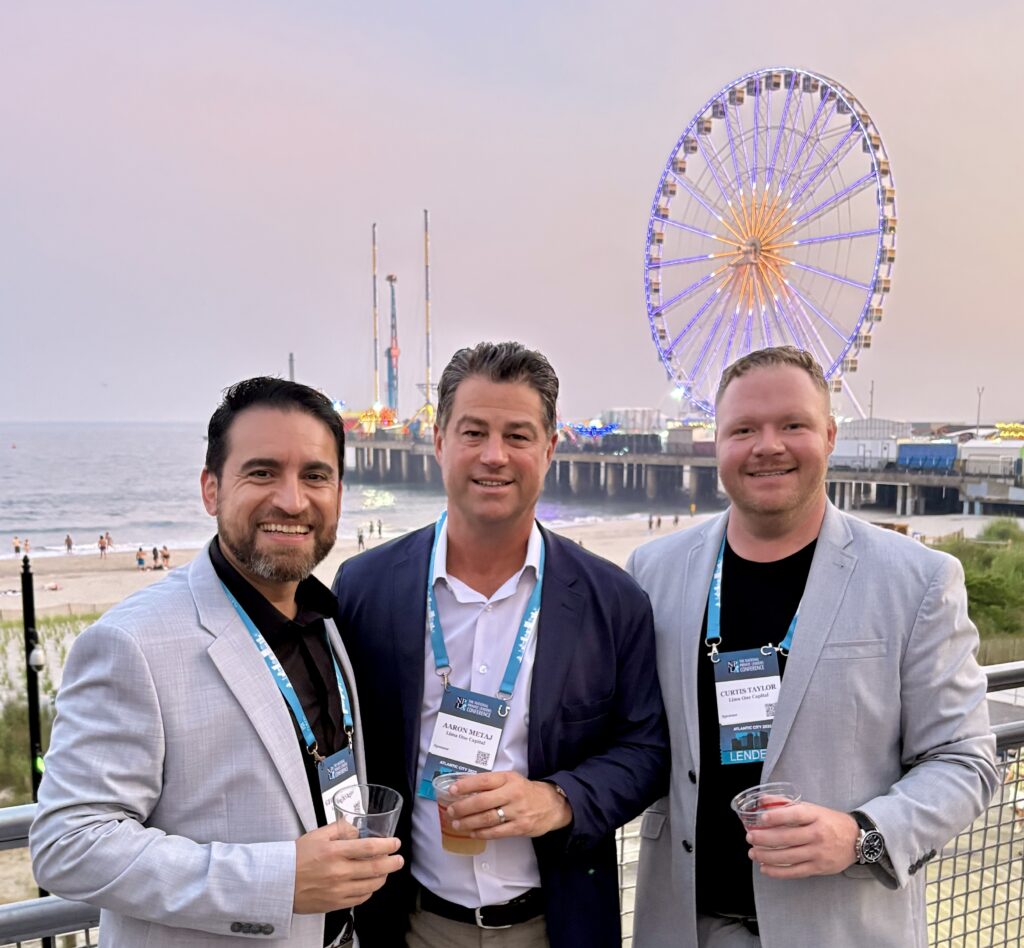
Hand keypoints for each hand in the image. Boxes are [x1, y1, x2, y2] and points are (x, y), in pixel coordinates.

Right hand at [293, 822, 403, 913]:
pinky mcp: (335, 903)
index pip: (369, 847)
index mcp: (335, 851)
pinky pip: (360, 898)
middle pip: (376, 868)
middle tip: (398, 859)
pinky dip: (369, 891)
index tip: (395, 843)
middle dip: (393, 863)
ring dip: (383, 877)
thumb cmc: (296, 857)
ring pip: (371, 885)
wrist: (278, 882)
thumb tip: (357, 830)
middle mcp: (339, 871)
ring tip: (386, 871)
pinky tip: (370, 884)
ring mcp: (338, 890)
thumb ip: (340, 828)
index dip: (387, 845)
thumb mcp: (317, 834)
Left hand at [446, 771, 571, 838]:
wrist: (552, 804)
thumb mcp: (510, 780)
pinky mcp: (520, 827)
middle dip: (463, 807)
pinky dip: (482, 833)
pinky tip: (472, 832)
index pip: (484, 780)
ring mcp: (517, 812)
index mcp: (508, 779)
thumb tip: (464, 787)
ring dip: (469, 822)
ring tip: (457, 823)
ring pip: (487, 818)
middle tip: (451, 810)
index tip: (452, 790)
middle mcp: (512, 793)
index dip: (466, 785)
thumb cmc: (525, 791)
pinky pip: (497, 832)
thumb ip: (491, 784)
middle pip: (483, 801)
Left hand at [745, 802, 858, 878]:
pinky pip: (795, 872)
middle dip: (765, 839)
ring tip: (753, 853)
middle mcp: (817, 834)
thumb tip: (763, 800)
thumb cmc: (829, 822)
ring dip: (767, 856)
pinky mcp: (819, 868)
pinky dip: (778, 872)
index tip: (761, 818)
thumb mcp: (812, 808)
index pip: (795, 814)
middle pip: (788, 837)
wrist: (857, 840)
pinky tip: (765, 868)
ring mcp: (819, 853)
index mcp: (816, 816)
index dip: (777, 816)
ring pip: (789, 856)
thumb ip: (787, 804)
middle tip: (749, 837)